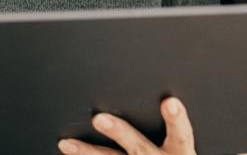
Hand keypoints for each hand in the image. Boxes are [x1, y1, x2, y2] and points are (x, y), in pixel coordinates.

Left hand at [57, 98, 195, 154]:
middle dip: (118, 132)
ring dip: (87, 152)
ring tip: (66, 144)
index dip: (176, 119)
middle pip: (138, 147)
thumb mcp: (181, 149)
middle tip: (99, 118)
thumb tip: (162, 96)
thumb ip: (172, 129)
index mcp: (179, 153)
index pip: (181, 135)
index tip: (170, 102)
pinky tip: (65, 150)